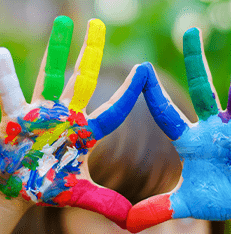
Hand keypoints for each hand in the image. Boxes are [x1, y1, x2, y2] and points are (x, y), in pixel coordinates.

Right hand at [0, 16, 146, 229]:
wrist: (15, 188)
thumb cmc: (45, 185)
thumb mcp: (77, 193)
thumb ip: (104, 203)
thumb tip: (131, 221)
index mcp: (84, 131)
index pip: (114, 109)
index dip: (129, 92)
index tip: (145, 69)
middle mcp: (65, 115)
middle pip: (82, 79)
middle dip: (90, 53)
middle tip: (100, 24)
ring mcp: (39, 111)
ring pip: (48, 75)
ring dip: (55, 50)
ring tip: (63, 22)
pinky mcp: (13, 116)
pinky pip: (7, 92)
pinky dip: (4, 75)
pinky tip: (2, 53)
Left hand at [126, 28, 230, 232]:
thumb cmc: (216, 199)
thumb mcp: (185, 203)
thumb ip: (158, 209)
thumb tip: (128, 223)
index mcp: (190, 139)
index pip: (167, 113)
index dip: (153, 95)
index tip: (141, 70)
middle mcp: (213, 126)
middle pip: (201, 88)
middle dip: (194, 61)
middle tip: (188, 31)